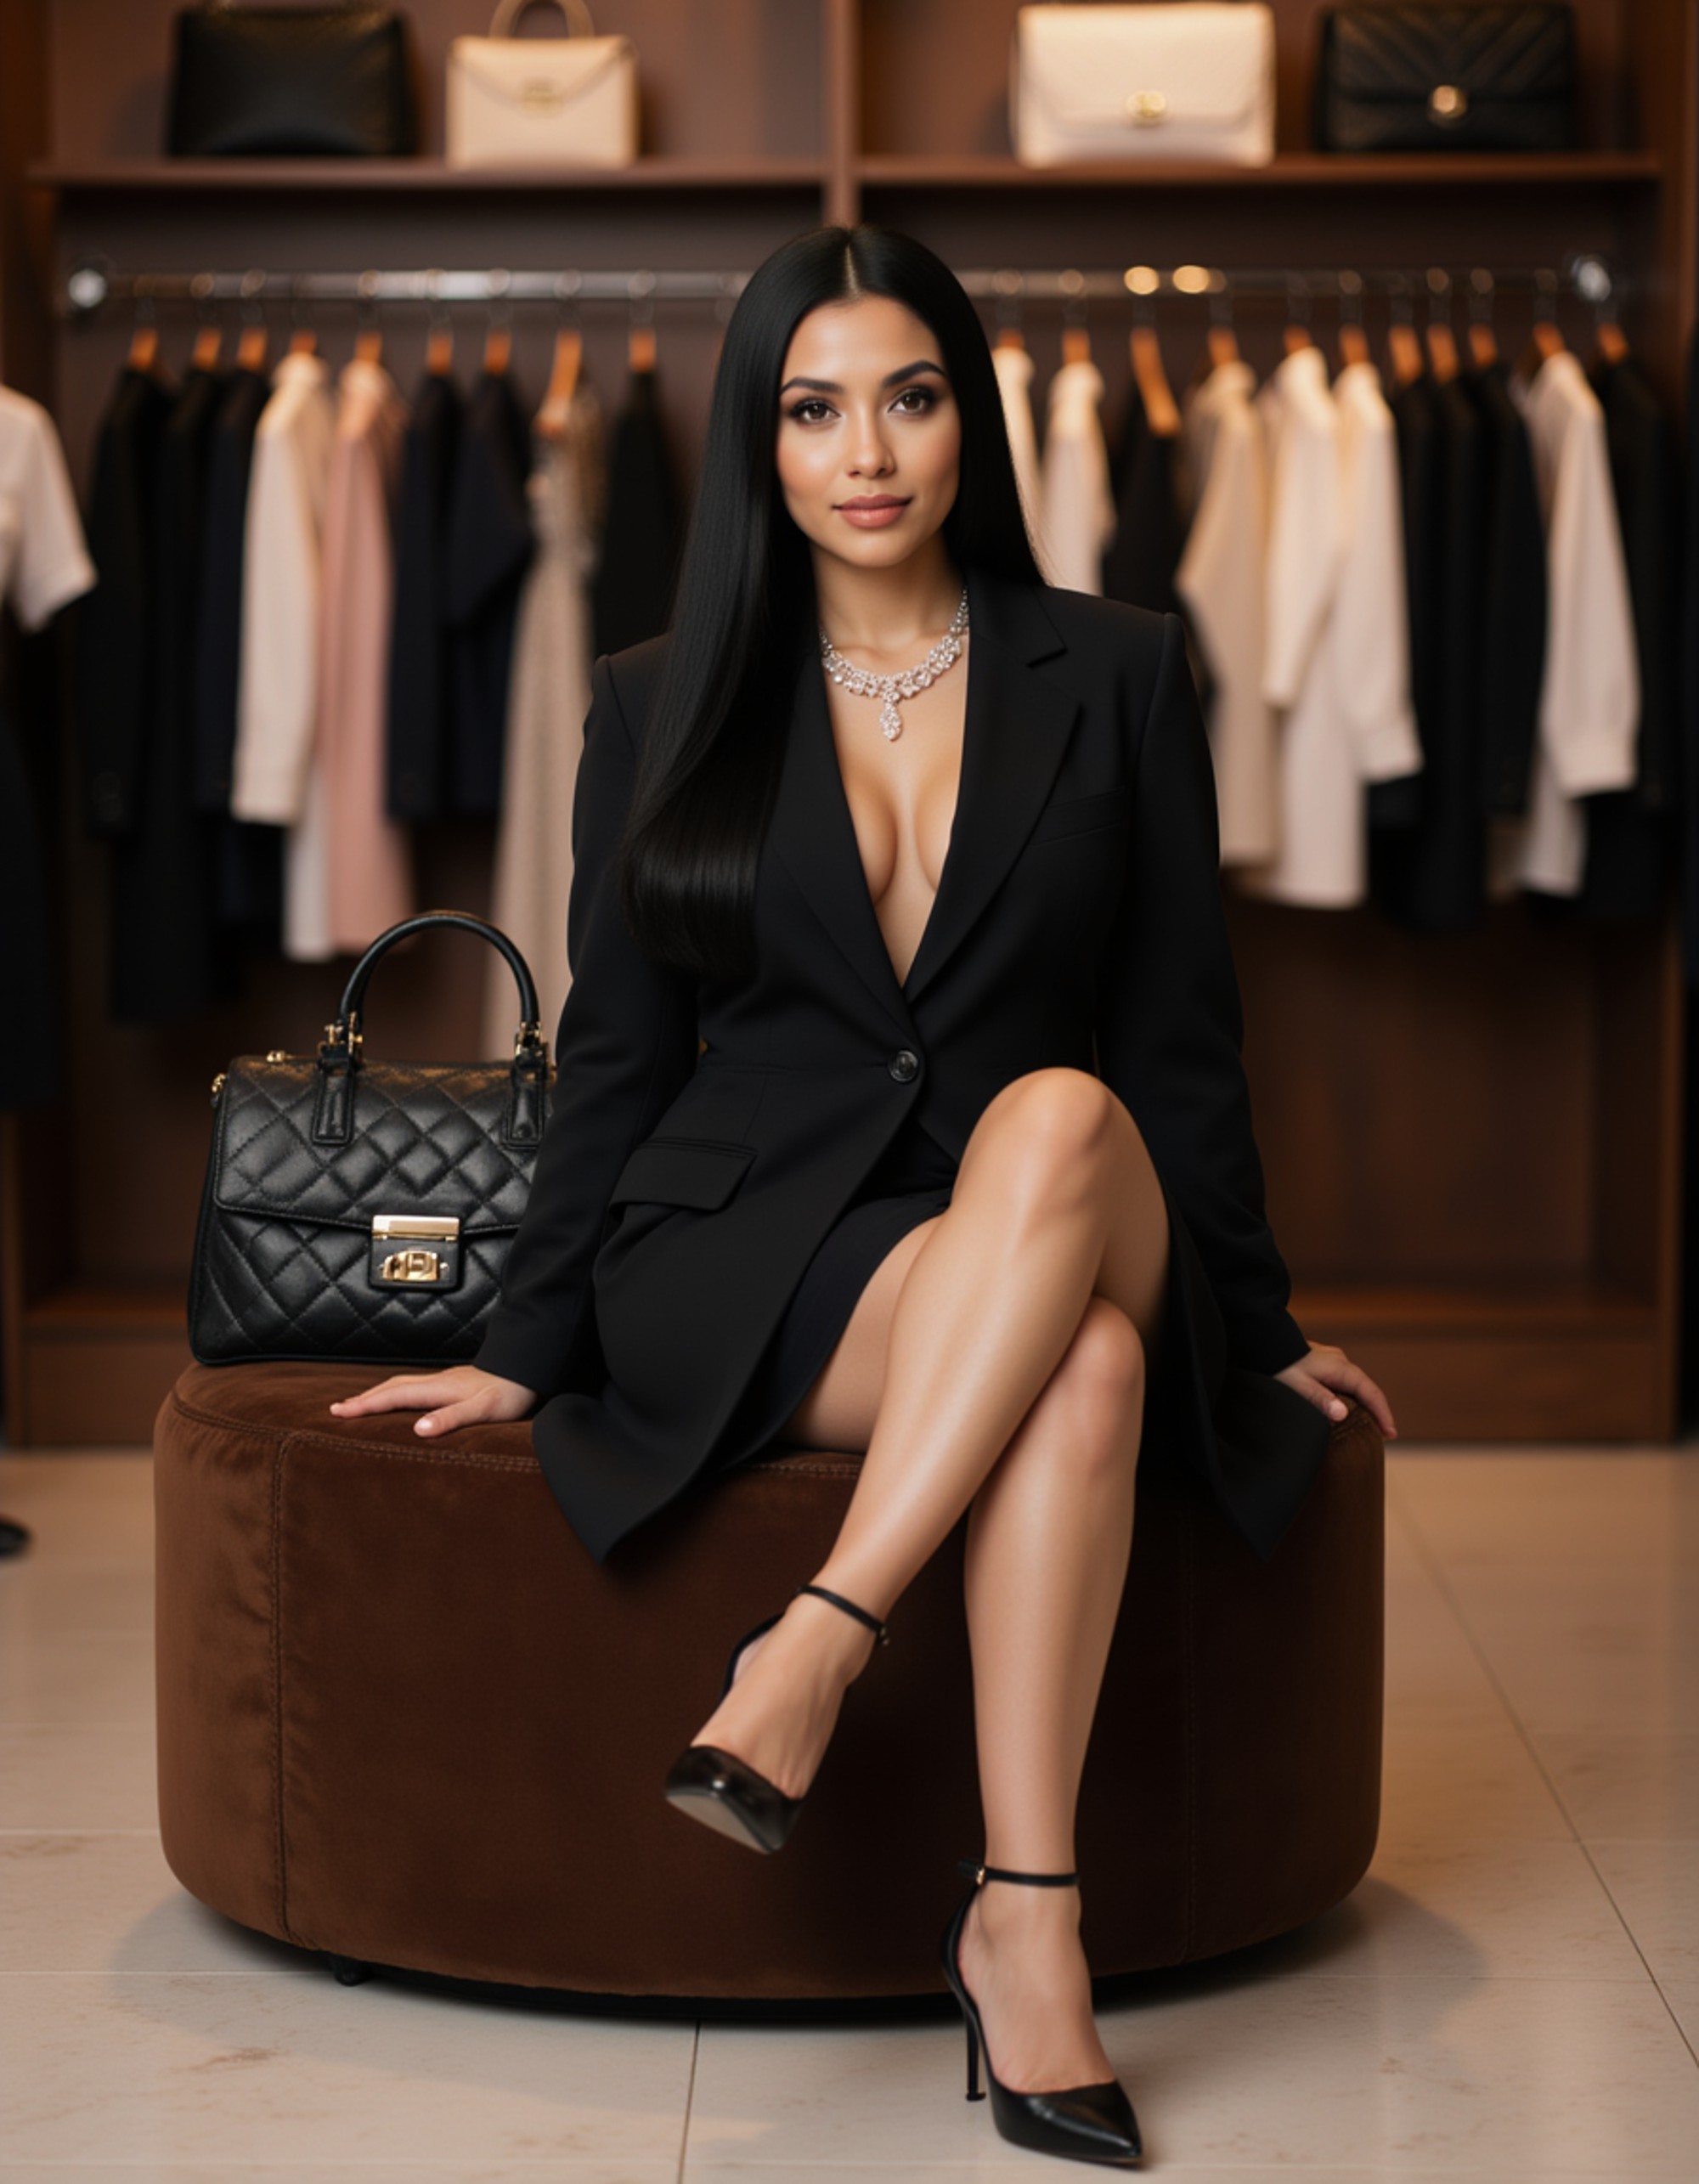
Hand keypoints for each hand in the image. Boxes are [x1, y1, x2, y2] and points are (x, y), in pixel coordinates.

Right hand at [327, 1364, 537, 1437]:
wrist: (530, 1370)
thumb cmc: (512, 1392)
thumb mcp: (485, 1410)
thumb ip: (453, 1418)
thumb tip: (418, 1429)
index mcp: (440, 1389)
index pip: (394, 1396)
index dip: (365, 1405)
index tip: (338, 1413)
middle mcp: (438, 1382)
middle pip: (392, 1387)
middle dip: (363, 1398)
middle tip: (336, 1409)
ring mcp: (446, 1381)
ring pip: (402, 1384)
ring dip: (378, 1393)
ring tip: (359, 1404)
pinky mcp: (455, 1383)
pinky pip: (415, 1386)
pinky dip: (397, 1393)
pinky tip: (401, 1400)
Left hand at [1274, 1341, 1396, 1440]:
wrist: (1262, 1342)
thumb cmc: (1277, 1365)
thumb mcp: (1296, 1385)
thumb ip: (1319, 1399)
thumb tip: (1342, 1415)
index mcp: (1339, 1367)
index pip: (1370, 1392)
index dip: (1383, 1414)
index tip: (1390, 1434)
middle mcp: (1340, 1361)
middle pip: (1366, 1389)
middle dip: (1377, 1411)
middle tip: (1384, 1434)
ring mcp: (1331, 1360)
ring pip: (1355, 1385)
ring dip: (1364, 1404)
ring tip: (1369, 1425)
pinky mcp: (1322, 1362)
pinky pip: (1344, 1382)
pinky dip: (1351, 1396)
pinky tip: (1346, 1407)